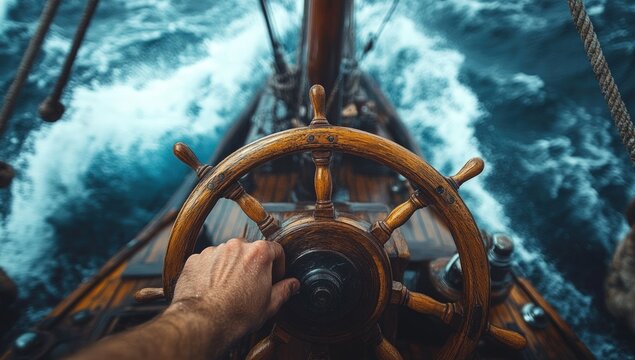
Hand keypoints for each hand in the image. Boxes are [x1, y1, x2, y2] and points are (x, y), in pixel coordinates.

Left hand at [166, 238, 299, 343]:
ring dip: (231, 267)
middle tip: (251, 285)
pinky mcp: (196, 259)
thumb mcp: (269, 305)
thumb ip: (284, 290)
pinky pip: (208, 261)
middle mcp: (236, 246)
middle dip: (252, 265)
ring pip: (228, 255)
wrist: (203, 322)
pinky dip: (211, 271)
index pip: (276, 249)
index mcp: (259, 253)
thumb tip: (293, 284)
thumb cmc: (237, 314)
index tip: (275, 277)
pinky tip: (213, 289)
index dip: (278, 265)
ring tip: (230, 289)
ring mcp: (214, 251)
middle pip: (250, 250)